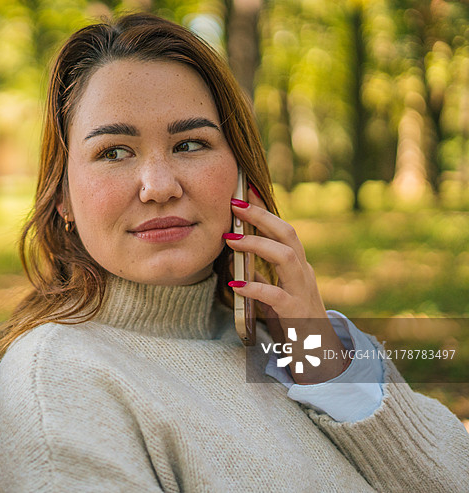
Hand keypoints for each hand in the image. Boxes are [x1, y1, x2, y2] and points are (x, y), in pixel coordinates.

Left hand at [224, 187, 349, 384]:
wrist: (320, 359)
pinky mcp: (297, 314)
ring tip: (230, 240)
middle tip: (234, 205)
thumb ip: (262, 275)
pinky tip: (235, 285)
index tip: (244, 192)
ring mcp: (303, 292)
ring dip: (256, 244)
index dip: (264, 210)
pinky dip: (254, 287)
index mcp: (298, 266)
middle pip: (288, 233)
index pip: (283, 230)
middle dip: (261, 216)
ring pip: (286, 256)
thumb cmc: (294, 324)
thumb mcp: (276, 294)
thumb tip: (237, 256)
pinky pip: (276, 295)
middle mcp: (304, 273)